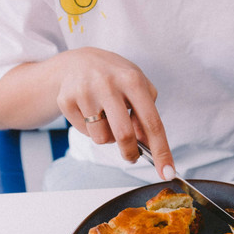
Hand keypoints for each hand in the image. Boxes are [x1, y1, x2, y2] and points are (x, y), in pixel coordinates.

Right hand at [55, 47, 174, 178]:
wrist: (77, 61)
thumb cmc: (115, 77)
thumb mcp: (137, 86)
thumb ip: (146, 113)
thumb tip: (146, 143)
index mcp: (132, 80)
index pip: (151, 122)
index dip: (161, 150)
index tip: (167, 172)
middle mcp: (108, 84)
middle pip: (124, 135)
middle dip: (131, 152)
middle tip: (132, 155)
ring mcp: (85, 92)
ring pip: (102, 138)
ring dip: (109, 137)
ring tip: (106, 118)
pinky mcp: (66, 100)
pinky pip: (85, 133)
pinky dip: (91, 129)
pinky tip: (90, 111)